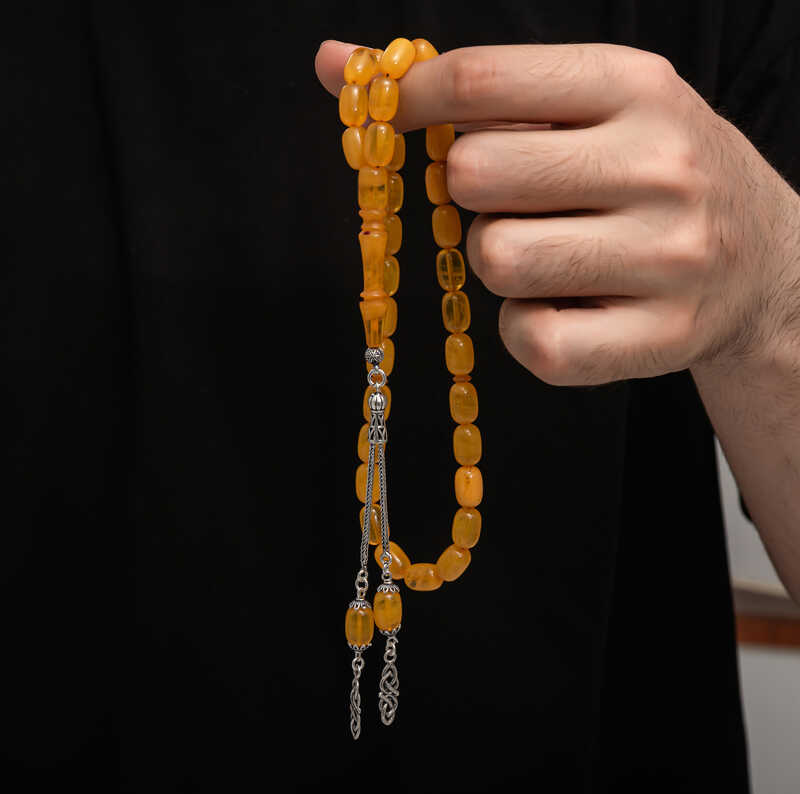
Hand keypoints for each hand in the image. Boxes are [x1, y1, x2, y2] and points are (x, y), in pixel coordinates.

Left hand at [316, 40, 799, 384]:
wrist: (763, 260)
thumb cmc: (650, 175)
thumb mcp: (591, 107)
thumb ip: (476, 88)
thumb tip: (335, 64)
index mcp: (634, 86)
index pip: (482, 79)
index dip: (413, 101)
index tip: (397, 117)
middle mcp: (657, 165)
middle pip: (474, 174)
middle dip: (470, 192)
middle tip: (515, 199)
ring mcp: (664, 258)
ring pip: (497, 260)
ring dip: (500, 262)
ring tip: (552, 255)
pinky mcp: (655, 338)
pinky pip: (530, 338)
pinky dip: (526, 328)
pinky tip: (567, 307)